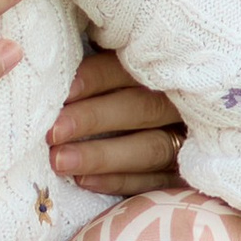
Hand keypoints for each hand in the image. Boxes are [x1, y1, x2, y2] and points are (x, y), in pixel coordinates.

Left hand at [46, 43, 183, 197]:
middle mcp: (181, 102)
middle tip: (53, 132)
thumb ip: (98, 60)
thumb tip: (55, 59)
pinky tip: (84, 181)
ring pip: (150, 148)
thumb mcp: (120, 63)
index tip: (63, 92)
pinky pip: (154, 181)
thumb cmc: (127, 89)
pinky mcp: (184, 174)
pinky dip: (119, 181)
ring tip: (60, 161)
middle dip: (93, 119)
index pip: (129, 69)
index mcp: (163, 68)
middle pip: (141, 108)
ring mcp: (187, 140)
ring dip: (102, 156)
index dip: (96, 79)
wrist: (187, 131)